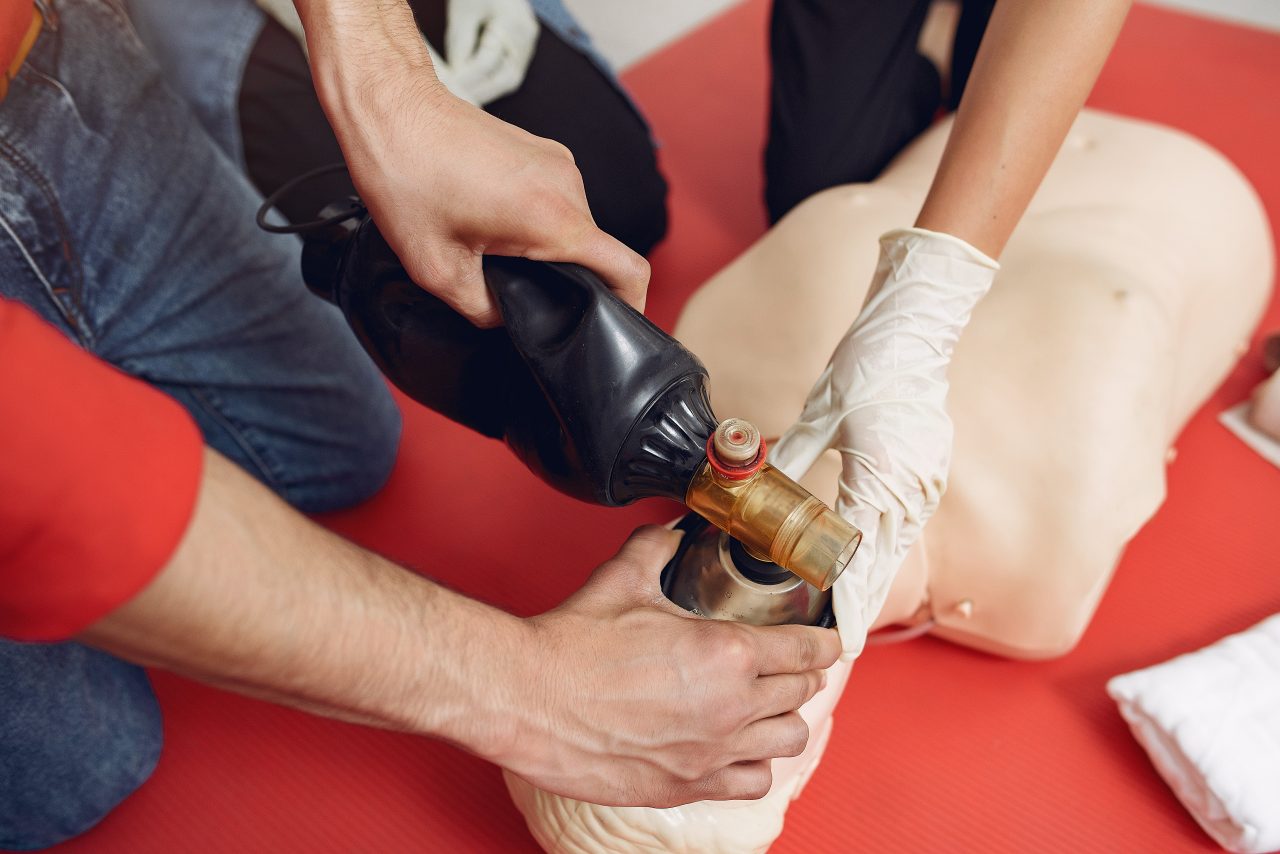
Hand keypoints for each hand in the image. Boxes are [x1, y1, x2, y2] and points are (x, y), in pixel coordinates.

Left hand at [300, 0, 647, 326]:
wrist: (391, 110)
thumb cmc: (408, 178)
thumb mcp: (438, 270)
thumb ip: (485, 311)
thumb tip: (506, 320)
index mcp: (554, 219)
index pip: (628, 269)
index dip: (631, 309)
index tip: (618, 331)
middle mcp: (569, 186)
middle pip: (599, 251)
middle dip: (571, 279)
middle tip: (524, 294)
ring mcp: (560, 164)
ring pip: (576, 226)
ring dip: (548, 248)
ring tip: (496, 251)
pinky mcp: (545, 152)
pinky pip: (559, 201)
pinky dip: (538, 222)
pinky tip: (493, 222)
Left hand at [444, 0, 538, 105]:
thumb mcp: (462, 13)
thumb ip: (460, 46)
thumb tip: (455, 81)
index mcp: (514, 23)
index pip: (487, 60)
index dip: (465, 78)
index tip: (446, 89)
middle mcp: (527, 37)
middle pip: (506, 77)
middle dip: (479, 92)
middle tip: (455, 105)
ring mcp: (528, 44)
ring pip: (509, 80)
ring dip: (486, 92)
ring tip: (463, 102)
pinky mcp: (522, 49)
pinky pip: (508, 73)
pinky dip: (490, 83)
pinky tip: (473, 91)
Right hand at [496, 526, 841, 807]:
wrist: (528, 699)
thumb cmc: (573, 643)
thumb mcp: (623, 579)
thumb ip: (658, 549)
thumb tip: (669, 533)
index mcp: (727, 652)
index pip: (808, 650)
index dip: (825, 641)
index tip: (827, 640)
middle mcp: (732, 707)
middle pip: (802, 692)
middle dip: (802, 674)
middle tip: (789, 664)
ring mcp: (713, 753)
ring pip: (788, 740)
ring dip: (784, 720)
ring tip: (767, 707)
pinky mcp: (688, 786)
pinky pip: (753, 783)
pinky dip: (755, 766)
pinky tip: (739, 750)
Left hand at [769, 228, 997, 654]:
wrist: (916, 330)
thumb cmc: (867, 366)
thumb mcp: (820, 416)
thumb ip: (792, 458)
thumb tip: (764, 484)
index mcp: (878, 477)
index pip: (859, 556)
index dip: (848, 603)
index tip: (841, 640)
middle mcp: (908, 487)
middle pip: (882, 562)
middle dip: (861, 603)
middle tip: (840, 642)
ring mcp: (926, 480)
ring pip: (897, 545)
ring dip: (875, 578)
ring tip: (851, 612)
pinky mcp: (931, 470)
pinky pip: (907, 521)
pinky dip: (888, 546)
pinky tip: (873, 562)